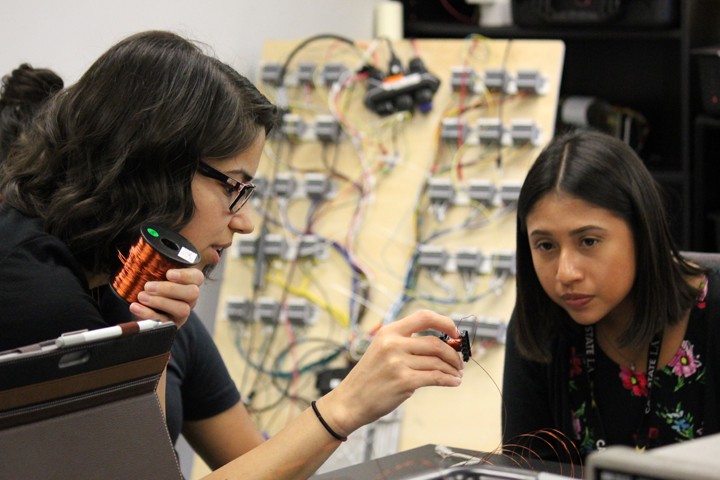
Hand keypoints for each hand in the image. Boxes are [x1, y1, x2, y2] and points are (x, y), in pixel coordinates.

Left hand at [129, 267, 203, 327]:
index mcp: (189, 283)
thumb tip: (146, 247)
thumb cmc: (152, 285)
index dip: (186, 275)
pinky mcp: (171, 325)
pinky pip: (164, 322)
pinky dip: (148, 314)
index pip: (198, 277)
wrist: (143, 307)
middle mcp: (190, 299)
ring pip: (182, 309)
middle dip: (169, 289)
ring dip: (160, 302)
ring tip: (141, 296)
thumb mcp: (157, 273)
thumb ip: (158, 262)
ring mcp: (182, 313)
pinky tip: (135, 306)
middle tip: (148, 286)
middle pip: (192, 293)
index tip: (169, 273)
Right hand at [317, 310, 462, 436]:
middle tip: (459, 362)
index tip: (455, 333)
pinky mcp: (404, 381)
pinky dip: (449, 380)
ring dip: (453, 369)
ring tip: (457, 375)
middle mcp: (393, 344)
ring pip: (437, 362)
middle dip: (453, 353)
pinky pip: (435, 378)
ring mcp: (398, 362)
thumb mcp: (382, 350)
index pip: (424, 317)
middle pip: (436, 343)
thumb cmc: (369, 378)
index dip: (445, 322)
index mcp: (388, 332)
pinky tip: (453, 382)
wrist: (349, 401)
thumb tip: (442, 346)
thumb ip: (407, 344)